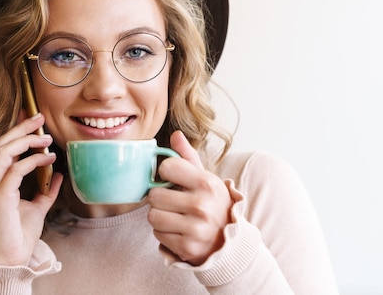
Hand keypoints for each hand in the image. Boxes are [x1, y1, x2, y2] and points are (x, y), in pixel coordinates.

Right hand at [0, 113, 62, 265]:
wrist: (11, 259)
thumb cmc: (20, 235)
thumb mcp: (37, 207)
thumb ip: (46, 190)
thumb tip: (58, 174)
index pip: (1, 148)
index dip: (16, 130)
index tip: (34, 120)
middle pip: (1, 144)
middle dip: (21, 127)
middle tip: (40, 117)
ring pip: (4, 152)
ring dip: (26, 140)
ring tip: (46, 137)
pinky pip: (15, 170)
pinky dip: (33, 160)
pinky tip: (49, 159)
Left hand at [147, 130, 231, 264]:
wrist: (228, 241)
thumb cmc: (212, 204)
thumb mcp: (205, 178)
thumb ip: (188, 157)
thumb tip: (176, 134)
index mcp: (207, 183)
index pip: (167, 167)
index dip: (166, 173)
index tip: (174, 180)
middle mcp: (202, 206)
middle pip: (154, 195)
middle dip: (160, 198)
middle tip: (173, 202)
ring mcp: (195, 229)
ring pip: (153, 216)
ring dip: (160, 216)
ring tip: (174, 216)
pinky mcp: (187, 247)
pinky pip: (158, 234)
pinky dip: (164, 233)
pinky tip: (178, 230)